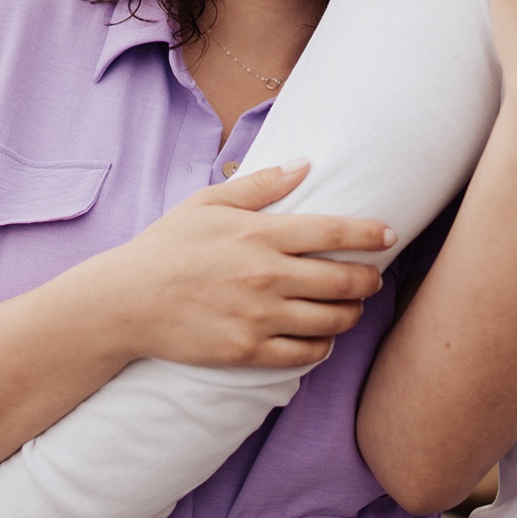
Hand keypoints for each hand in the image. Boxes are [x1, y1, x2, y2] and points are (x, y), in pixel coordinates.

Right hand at [84, 161, 396, 368]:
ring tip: (349, 306)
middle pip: (345, 280)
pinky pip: (306, 353)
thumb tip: (306, 164)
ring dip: (351, 313)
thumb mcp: (208, 203)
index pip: (334, 231)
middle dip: (368, 279)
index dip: (370, 234)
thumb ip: (261, 184)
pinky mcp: (248, 351)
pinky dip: (323, 345)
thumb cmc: (168, 246)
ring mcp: (259, 317)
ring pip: (332, 320)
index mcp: (260, 234)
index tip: (390, 235)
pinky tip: (322, 335)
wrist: (126, 302)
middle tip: (371, 277)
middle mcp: (266, 276)